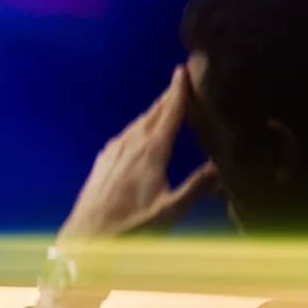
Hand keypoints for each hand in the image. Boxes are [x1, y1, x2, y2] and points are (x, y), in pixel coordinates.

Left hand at [57, 65, 216, 242]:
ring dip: (154, 112)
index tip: (184, 69)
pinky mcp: (103, 160)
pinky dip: (138, 126)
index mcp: (151, 151)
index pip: (169, 112)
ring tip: (165, 105)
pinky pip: (125, 135)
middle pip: (154, 113)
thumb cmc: (130, 227)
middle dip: (168, 96)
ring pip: (138, 123)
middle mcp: (131, 143)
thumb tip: (221, 167)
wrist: (87, 238)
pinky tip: (139, 133)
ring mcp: (114, 150)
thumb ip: (196, 187)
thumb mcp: (170, 211)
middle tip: (180, 81)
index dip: (178, 90)